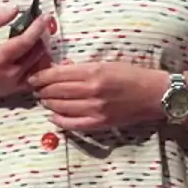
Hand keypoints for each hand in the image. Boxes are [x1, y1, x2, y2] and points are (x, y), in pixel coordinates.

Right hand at [0, 5, 53, 103]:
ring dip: (43, 48)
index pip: (25, 41)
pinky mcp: (20, 88)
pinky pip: (39, 74)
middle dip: (43, 36)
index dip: (37, 28)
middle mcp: (11, 72)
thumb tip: (15, 9)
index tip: (45, 17)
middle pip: (37, 51)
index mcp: (0, 57)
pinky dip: (41, 62)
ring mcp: (17, 82)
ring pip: (41, 62)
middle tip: (42, 25)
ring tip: (38, 38)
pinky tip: (36, 53)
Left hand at [27, 62, 166, 131]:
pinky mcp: (99, 123)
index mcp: (94, 71)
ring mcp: (95, 109)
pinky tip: (53, 116)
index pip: (58, 75)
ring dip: (48, 103)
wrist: (154, 94)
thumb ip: (82, 68)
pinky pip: (72, 124)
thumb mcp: (107, 64)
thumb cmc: (132, 75)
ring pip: (60, 107)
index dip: (42, 76)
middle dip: (42, 90)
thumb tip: (59, 69)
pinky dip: (59, 120)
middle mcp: (92, 90)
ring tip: (43, 100)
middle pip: (56, 91)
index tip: (33, 77)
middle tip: (35, 89)